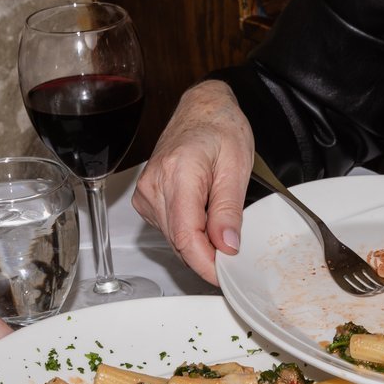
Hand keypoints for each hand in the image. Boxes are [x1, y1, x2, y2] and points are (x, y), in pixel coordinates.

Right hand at [132, 80, 256, 283]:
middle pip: (178, 241)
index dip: (206, 264)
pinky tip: (205, 219)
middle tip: (233, 258)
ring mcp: (146, 192)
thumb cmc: (220, 128)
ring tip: (221, 229)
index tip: (224, 275)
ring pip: (173, 239)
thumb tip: (227, 245)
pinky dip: (189, 233)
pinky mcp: (146, 198)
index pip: (187, 236)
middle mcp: (155, 184)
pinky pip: (169, 228)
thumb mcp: (237, 166)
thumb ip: (229, 210)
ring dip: (198, 245)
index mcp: (178, 173)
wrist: (203, 108)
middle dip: (206, 257)